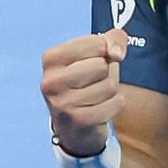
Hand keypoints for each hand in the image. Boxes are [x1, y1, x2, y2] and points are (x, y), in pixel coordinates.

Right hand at [41, 28, 129, 155]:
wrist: (75, 127)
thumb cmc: (87, 84)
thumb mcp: (97, 55)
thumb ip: (112, 39)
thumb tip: (116, 53)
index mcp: (51, 59)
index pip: (97, 43)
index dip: (105, 52)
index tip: (95, 62)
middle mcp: (51, 81)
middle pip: (102, 66)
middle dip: (105, 74)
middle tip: (92, 84)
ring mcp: (63, 103)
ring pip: (110, 85)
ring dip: (110, 92)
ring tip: (95, 98)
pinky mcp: (79, 120)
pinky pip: (115, 103)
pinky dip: (114, 105)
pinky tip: (100, 109)